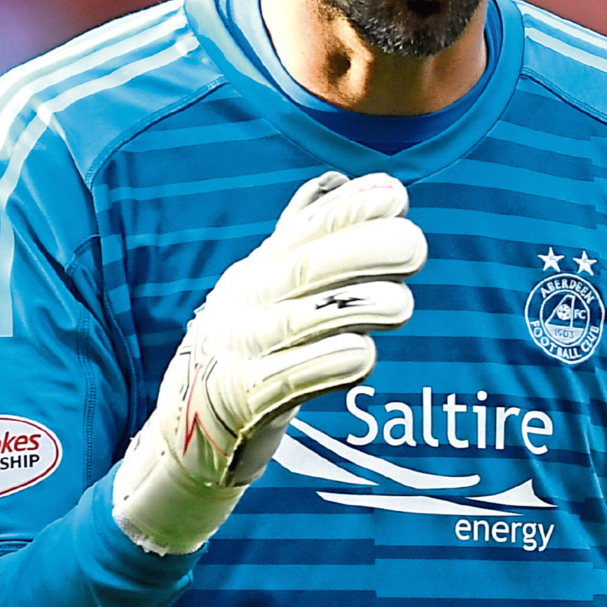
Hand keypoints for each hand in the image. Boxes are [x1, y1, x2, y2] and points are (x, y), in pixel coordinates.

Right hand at [110, 170, 425, 554]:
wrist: (190, 427)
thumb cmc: (247, 346)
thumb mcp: (264, 286)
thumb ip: (300, 237)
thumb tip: (335, 179)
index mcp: (256, 272)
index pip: (304, 231)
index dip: (350, 209)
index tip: (396, 194)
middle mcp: (245, 304)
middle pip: (305, 270)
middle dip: (362, 252)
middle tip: (416, 246)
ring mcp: (242, 351)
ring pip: (301, 322)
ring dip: (355, 309)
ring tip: (402, 303)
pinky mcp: (245, 401)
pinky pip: (289, 381)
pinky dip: (328, 366)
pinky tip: (364, 354)